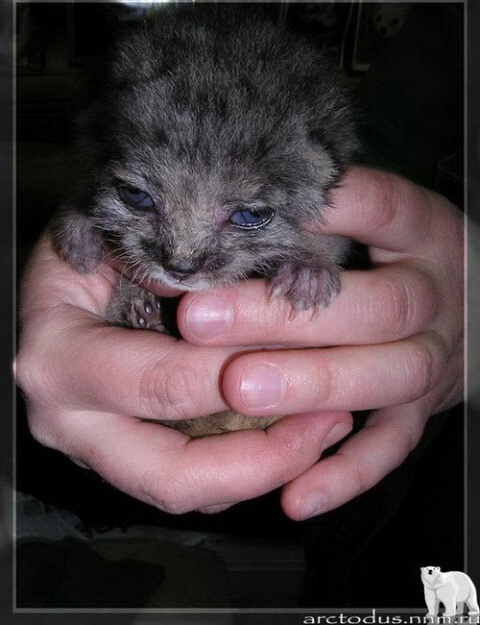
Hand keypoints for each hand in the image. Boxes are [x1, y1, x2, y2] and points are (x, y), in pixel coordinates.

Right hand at [15, 235, 349, 513]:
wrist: (57, 281)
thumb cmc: (92, 245)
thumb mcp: (122, 231)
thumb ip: (178, 261)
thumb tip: (262, 294)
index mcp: (60, 358)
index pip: (164, 383)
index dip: (241, 374)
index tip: (308, 356)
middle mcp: (66, 420)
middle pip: (172, 477)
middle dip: (262, 461)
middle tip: (327, 424)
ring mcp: (92, 448)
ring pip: (186, 493)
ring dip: (263, 470)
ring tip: (324, 427)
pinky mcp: (120, 456)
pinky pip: (189, 483)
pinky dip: (244, 468)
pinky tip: (289, 432)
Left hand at [177, 166, 464, 519]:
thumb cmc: (407, 254)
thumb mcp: (387, 218)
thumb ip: (335, 211)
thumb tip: (247, 197)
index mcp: (424, 233)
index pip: (382, 209)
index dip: (329, 210)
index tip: (255, 210)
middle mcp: (437, 297)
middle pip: (377, 308)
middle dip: (287, 317)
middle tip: (201, 320)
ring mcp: (435, 360)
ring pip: (385, 378)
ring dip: (311, 386)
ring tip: (237, 388)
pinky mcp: (423, 412)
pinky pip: (392, 447)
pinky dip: (346, 473)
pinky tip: (294, 494)